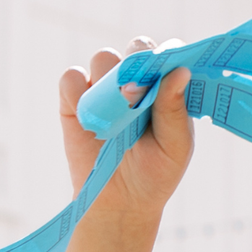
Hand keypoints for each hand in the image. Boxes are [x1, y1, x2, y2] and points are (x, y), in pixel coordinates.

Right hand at [57, 36, 193, 215]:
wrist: (119, 203)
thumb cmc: (154, 174)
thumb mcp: (174, 148)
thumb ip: (174, 111)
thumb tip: (180, 71)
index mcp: (164, 87)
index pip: (166, 55)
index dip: (164, 58)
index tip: (163, 75)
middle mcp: (135, 81)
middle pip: (135, 49)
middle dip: (136, 65)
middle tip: (136, 96)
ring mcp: (104, 88)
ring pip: (102, 58)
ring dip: (107, 80)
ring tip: (115, 117)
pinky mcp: (74, 100)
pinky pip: (71, 78)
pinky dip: (78, 92)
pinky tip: (88, 118)